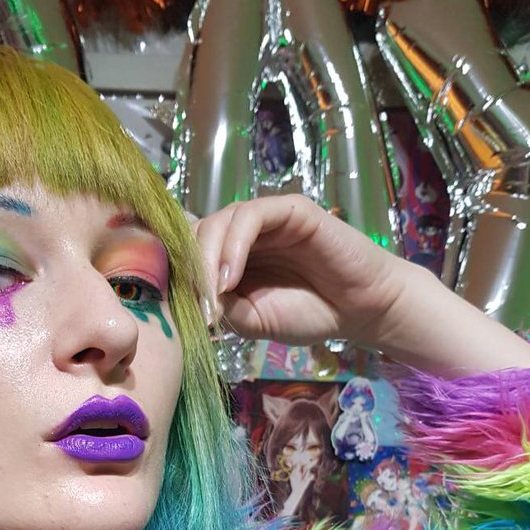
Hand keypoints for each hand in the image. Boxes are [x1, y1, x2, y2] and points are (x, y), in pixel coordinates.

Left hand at [194, 195, 406, 348]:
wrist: (359, 311)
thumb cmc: (307, 313)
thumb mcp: (249, 320)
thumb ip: (218, 305)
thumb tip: (185, 297)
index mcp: (227, 257)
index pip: (186, 249)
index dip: (173, 270)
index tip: (171, 307)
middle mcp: (241, 233)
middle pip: (195, 233)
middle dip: (188, 270)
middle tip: (198, 309)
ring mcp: (265, 219)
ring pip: (218, 221)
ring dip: (207, 261)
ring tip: (215, 296)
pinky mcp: (289, 209)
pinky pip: (250, 216)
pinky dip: (233, 246)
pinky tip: (231, 278)